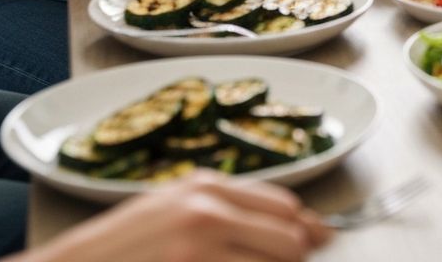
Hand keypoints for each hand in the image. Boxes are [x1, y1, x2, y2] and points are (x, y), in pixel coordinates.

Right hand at [25, 170, 330, 261]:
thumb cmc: (122, 246)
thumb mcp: (174, 207)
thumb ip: (226, 208)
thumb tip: (292, 224)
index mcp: (207, 186)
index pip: (284, 205)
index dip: (305, 229)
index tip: (319, 242)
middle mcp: (208, 211)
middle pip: (288, 240)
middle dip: (294, 259)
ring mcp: (198, 249)